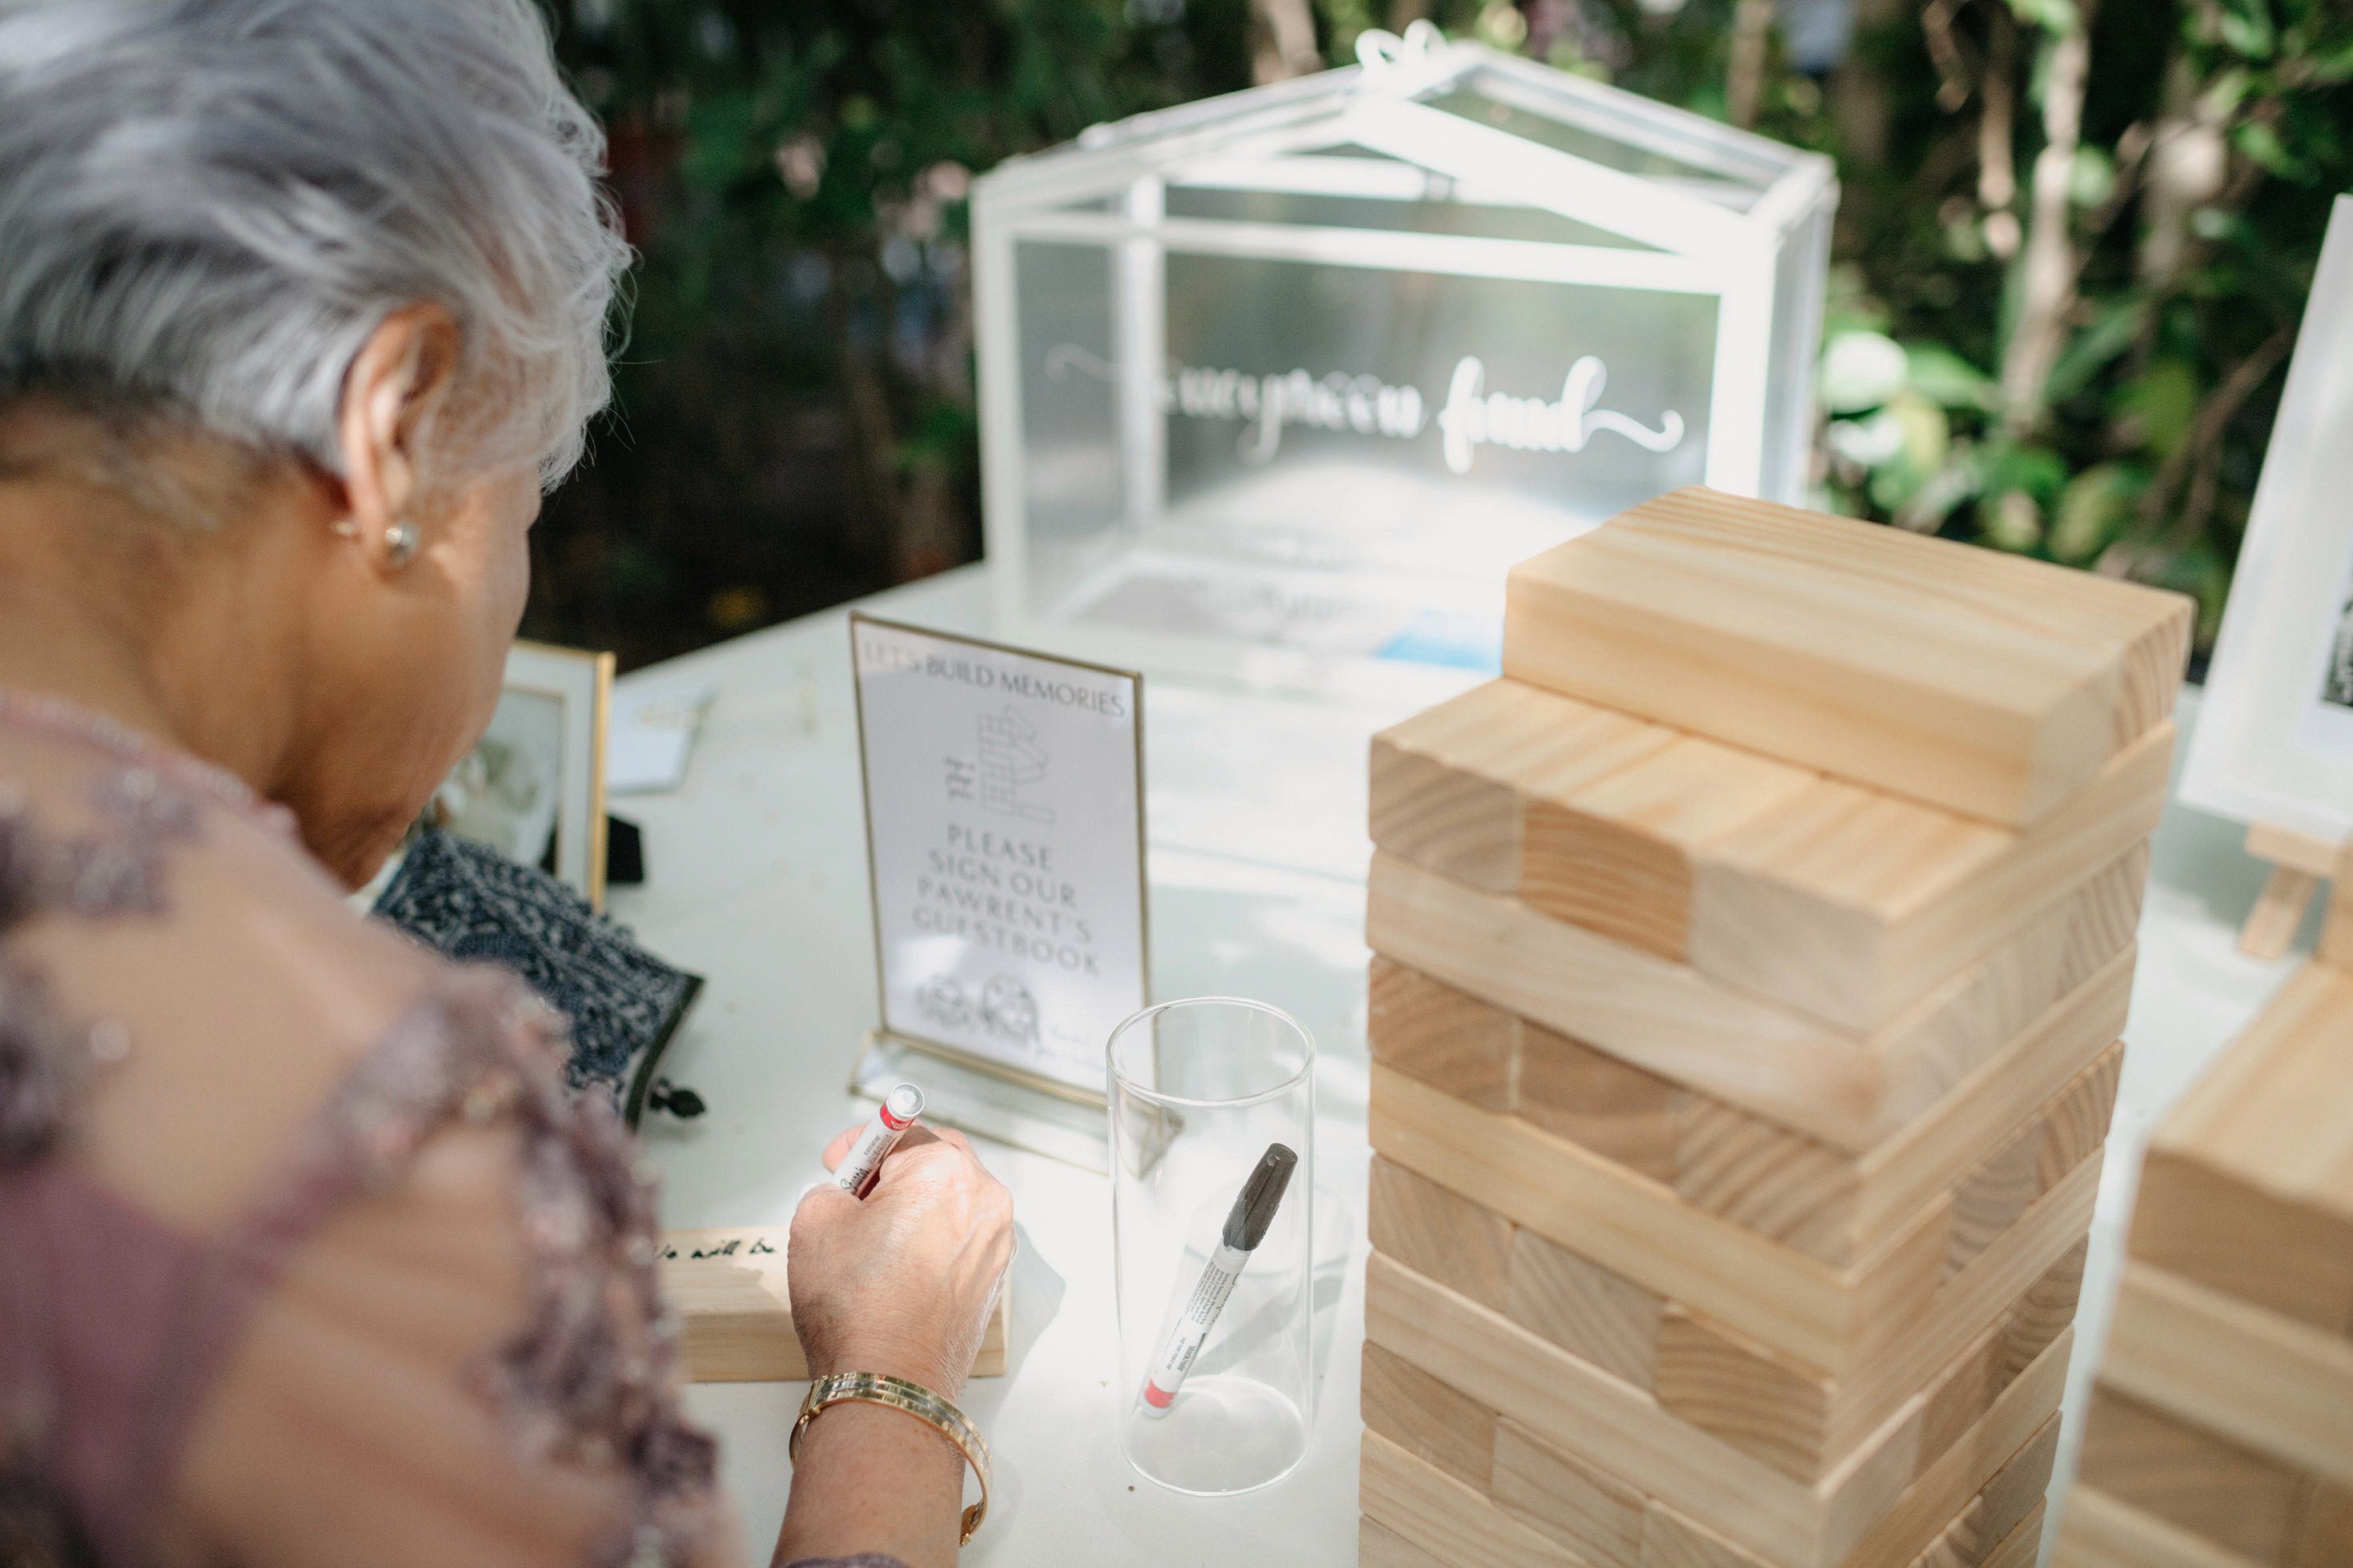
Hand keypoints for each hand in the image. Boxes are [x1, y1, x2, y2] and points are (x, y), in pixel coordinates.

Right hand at [788, 1123, 1013, 1399]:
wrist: (888, 1383)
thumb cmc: (857, 1308)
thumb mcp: (814, 1222)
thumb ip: (830, 1189)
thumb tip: (843, 1197)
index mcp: (945, 1171)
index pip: (900, 1132)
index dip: (859, 1145)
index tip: (839, 1161)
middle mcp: (984, 1200)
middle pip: (936, 1159)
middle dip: (893, 1170)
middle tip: (855, 1194)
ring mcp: (995, 1242)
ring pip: (951, 1201)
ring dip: (915, 1206)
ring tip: (872, 1239)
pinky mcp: (993, 1279)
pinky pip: (960, 1240)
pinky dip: (931, 1241)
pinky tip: (896, 1268)